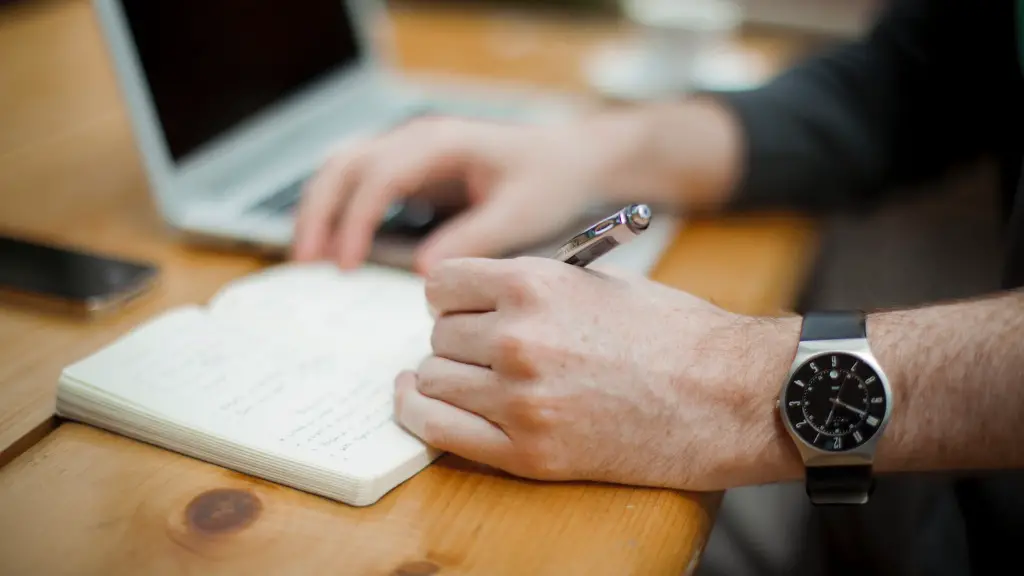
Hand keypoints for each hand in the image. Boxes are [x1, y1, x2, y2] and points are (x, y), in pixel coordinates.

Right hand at [292, 116, 613, 272]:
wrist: (570, 159)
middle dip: (318, 210)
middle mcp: (418, 139)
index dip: (355, 220)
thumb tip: (424, 273)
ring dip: (320, 208)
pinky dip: (339, 209)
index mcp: (442, 143)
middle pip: (346, 164)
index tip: (346, 264)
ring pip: (344, 168)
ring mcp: (411, 150)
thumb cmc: (549, 182)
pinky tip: (335, 246)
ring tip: (308, 257)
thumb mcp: (519, 214)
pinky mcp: (411, 168)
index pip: (380, 176)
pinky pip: (360, 181)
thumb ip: (473, 239)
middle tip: (306, 261)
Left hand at [394, 256, 801, 491]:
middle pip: (438, 334)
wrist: (727, 397)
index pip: (442, 283)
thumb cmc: (674, 334)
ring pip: (433, 379)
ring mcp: (520, 399)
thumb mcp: (599, 282)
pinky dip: (421, 413)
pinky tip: (420, 401)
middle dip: (457, 337)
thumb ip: (532, 285)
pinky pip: (438, 430)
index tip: (461, 307)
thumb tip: (480, 297)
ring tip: (473, 377)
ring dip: (447, 376)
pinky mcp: (528, 452)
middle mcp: (518, 338)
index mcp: (535, 284)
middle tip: (484, 347)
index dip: (451, 296)